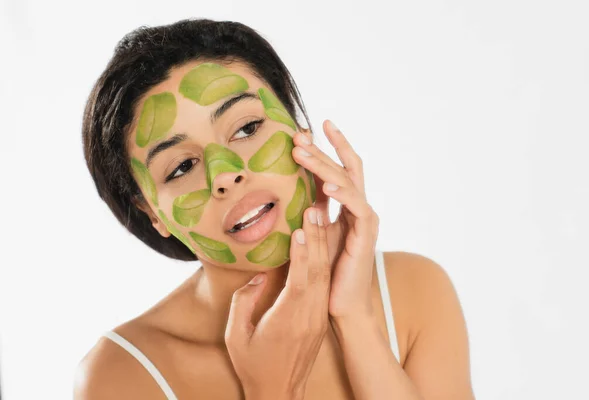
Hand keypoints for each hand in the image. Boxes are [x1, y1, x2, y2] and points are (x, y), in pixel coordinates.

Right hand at [224, 207, 330, 399]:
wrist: (280, 394)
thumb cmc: (253, 366)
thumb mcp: (236, 336)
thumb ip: (244, 302)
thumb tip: (258, 275)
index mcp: (287, 320)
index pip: (299, 280)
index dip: (302, 253)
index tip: (301, 226)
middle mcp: (308, 316)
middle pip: (317, 272)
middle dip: (317, 238)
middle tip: (315, 208)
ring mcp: (317, 318)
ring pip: (324, 276)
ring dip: (324, 246)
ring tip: (322, 218)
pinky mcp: (319, 319)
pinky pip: (324, 285)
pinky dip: (324, 261)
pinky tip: (322, 244)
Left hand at [292, 120, 378, 319]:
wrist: (342, 303)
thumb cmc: (327, 270)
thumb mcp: (316, 232)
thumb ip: (311, 210)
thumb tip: (292, 191)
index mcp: (348, 205)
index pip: (340, 167)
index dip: (328, 146)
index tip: (311, 127)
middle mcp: (359, 207)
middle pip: (345, 167)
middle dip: (322, 149)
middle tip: (298, 134)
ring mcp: (365, 218)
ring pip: (348, 181)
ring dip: (323, 165)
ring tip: (300, 151)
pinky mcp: (367, 234)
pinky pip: (357, 207)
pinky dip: (343, 194)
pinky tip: (327, 185)